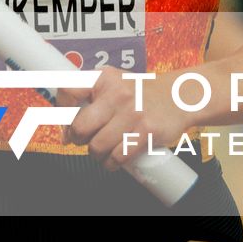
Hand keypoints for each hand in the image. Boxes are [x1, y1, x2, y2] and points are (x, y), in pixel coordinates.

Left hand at [67, 68, 191, 170]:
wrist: (181, 96)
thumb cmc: (142, 93)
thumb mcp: (115, 82)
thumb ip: (90, 97)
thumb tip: (65, 129)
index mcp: (104, 78)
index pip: (69, 90)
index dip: (61, 112)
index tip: (66, 124)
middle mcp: (117, 93)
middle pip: (80, 126)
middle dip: (78, 139)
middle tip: (85, 139)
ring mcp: (133, 112)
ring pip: (97, 146)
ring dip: (96, 154)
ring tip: (103, 149)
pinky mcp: (147, 131)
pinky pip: (117, 157)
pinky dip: (111, 163)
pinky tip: (114, 159)